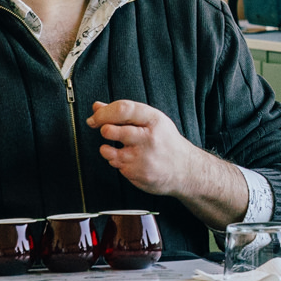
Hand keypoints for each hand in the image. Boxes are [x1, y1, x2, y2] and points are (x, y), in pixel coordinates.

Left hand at [88, 100, 249, 227]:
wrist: (185, 169)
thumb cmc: (166, 142)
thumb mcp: (152, 121)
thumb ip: (125, 113)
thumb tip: (97, 107)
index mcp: (153, 120)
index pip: (123, 109)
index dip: (103, 112)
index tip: (95, 118)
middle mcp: (148, 138)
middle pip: (112, 130)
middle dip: (103, 130)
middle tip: (106, 131)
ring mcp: (143, 157)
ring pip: (110, 152)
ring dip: (107, 150)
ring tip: (117, 148)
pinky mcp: (138, 173)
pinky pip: (117, 166)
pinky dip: (118, 163)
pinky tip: (130, 160)